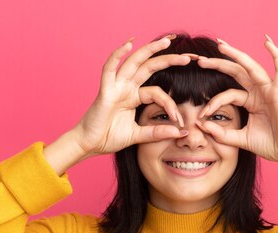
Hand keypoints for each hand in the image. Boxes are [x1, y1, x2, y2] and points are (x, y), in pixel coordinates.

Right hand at [71, 35, 191, 157]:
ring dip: (150, 50)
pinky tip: (129, 44)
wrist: (89, 145)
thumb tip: (181, 132)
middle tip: (187, 57)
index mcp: (134, 97)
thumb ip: (158, 133)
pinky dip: (117, 55)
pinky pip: (110, 69)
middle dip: (168, 59)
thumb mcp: (139, 136)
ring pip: (134, 62)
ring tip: (166, 41)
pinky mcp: (105, 90)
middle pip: (149, 67)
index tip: (179, 120)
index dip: (170, 104)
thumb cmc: (109, 138)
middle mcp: (126, 88)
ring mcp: (116, 87)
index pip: (158, 92)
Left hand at [192, 35, 277, 173]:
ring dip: (237, 55)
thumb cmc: (270, 145)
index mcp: (250, 102)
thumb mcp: (240, 139)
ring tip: (221, 45)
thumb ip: (221, 133)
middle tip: (200, 60)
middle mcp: (259, 92)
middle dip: (218, 64)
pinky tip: (267, 42)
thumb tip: (201, 124)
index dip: (213, 103)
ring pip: (251, 67)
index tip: (201, 116)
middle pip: (236, 73)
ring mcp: (270, 90)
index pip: (227, 94)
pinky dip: (276, 54)